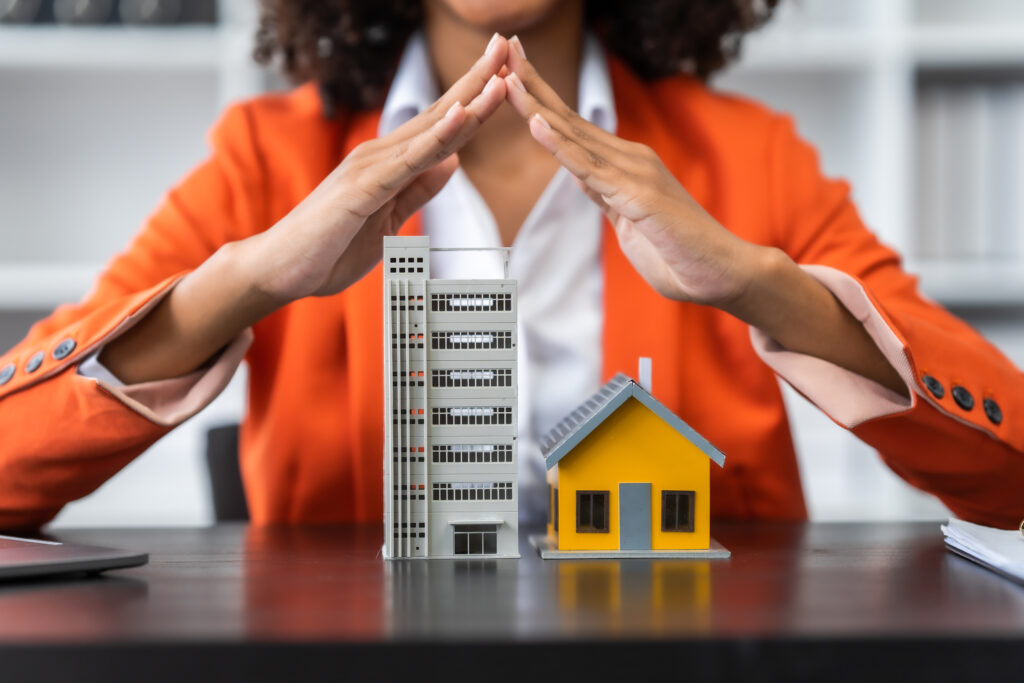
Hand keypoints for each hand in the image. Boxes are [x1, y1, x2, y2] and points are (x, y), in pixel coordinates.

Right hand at [249, 34, 510, 303]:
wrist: (281, 270)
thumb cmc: (330, 247)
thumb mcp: (389, 220)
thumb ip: (419, 189)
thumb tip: (453, 162)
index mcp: (389, 163)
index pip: (441, 125)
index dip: (475, 97)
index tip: (505, 71)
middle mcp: (380, 155)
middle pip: (440, 113)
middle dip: (476, 79)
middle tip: (507, 43)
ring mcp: (370, 167)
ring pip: (430, 131)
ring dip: (468, 100)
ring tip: (499, 69)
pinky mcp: (362, 188)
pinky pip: (408, 161)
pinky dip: (437, 137)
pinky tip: (461, 115)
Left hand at [502, 36, 763, 308]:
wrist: (721, 272)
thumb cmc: (679, 253)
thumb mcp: (628, 219)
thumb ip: (606, 195)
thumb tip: (584, 180)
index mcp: (626, 166)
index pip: (574, 127)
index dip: (541, 98)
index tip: (513, 72)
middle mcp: (630, 160)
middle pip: (570, 119)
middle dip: (534, 84)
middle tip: (502, 49)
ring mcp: (635, 174)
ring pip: (575, 136)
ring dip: (537, 105)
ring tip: (507, 77)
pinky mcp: (637, 195)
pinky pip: (590, 168)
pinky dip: (560, 145)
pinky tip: (535, 124)